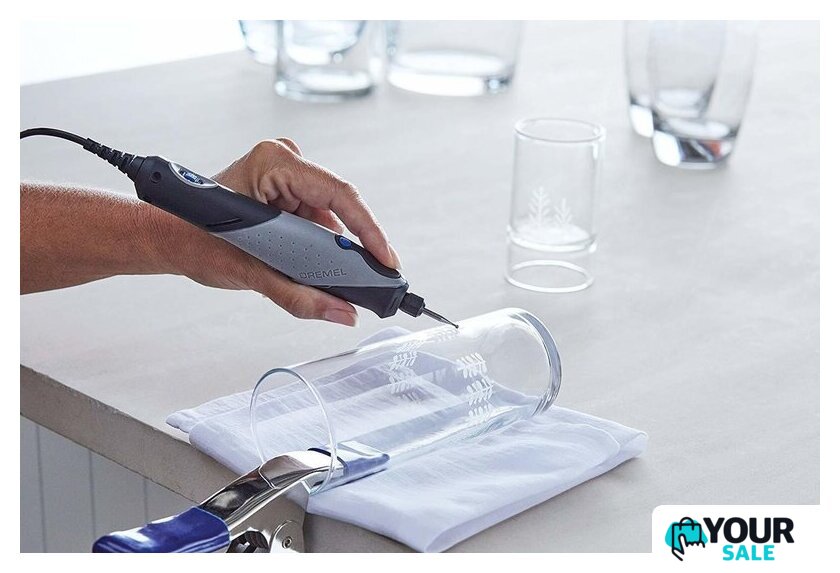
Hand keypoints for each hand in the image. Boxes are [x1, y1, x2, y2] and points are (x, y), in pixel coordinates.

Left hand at [151, 138, 400, 325]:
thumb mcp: (249, 271)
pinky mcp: (287, 195)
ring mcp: (287, 179)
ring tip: (345, 280)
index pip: (337, 194)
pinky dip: (322, 249)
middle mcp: (284, 163)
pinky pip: (319, 224)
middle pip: (338, 208)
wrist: (169, 238)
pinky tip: (324, 269)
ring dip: (336, 251)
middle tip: (373, 279)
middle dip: (353, 247)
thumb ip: (297, 296)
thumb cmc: (194, 238)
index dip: (368, 230)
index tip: (386, 260)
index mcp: (274, 163)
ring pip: (330, 219)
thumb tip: (341, 312)